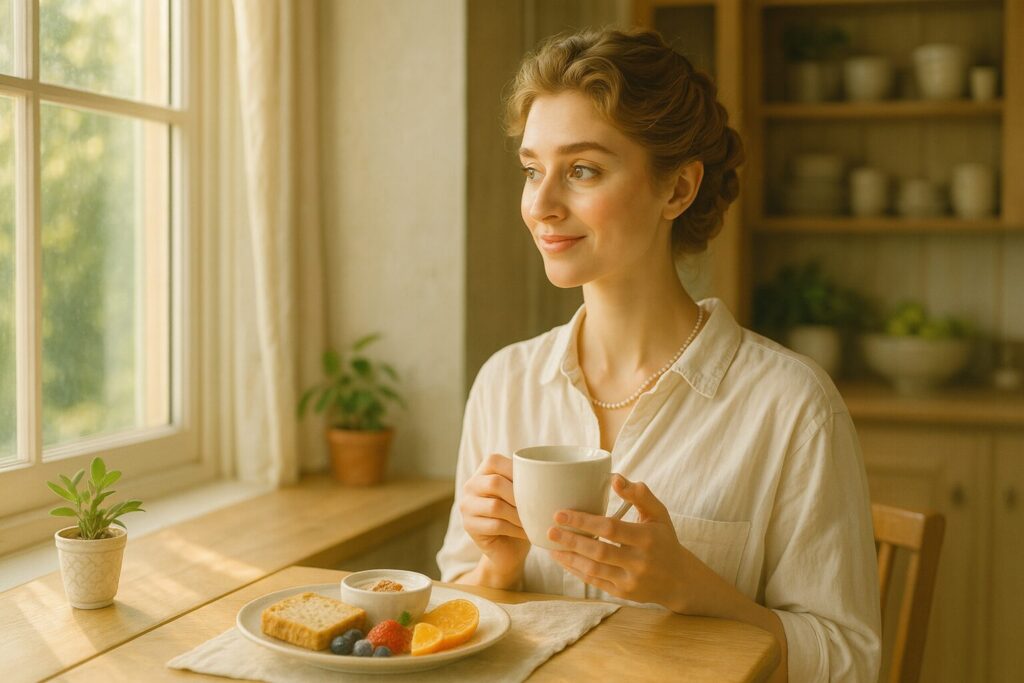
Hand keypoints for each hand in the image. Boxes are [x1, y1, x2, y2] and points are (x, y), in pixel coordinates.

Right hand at [459, 453, 529, 586]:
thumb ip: (526, 480)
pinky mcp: (469, 526)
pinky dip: (516, 529)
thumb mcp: (522, 494)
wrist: (508, 548)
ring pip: (495, 506)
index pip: (494, 461)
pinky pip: (495, 525)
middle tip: (537, 506)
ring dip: (519, 515)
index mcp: (482, 471)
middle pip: (494, 483)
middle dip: (519, 496)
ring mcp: (466, 506)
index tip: (536, 483)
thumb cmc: (519, 515)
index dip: (515, 470)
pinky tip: (527, 533)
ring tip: (534, 521)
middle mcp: (470, 486)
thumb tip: (549, 472)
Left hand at [547, 474, 709, 611]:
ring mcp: (631, 581)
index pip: (610, 528)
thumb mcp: (659, 514)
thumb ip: (639, 494)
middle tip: (550, 531)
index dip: (583, 521)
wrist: (680, 580)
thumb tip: (614, 478)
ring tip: (552, 547)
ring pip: (594, 570)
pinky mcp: (624, 594)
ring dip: (570, 558)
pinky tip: (564, 560)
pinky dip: (577, 571)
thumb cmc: (665, 540)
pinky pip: (595, 582)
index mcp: (647, 538)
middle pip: (598, 551)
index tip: (560, 514)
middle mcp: (640, 562)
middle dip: (571, 541)